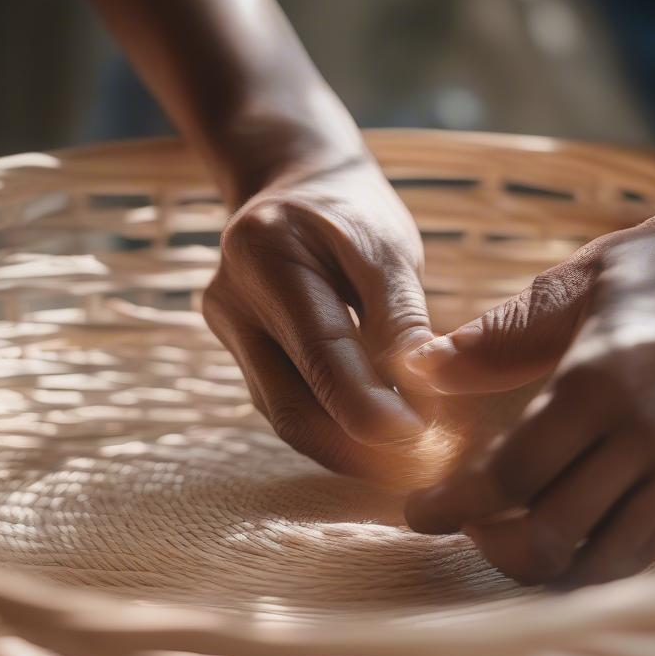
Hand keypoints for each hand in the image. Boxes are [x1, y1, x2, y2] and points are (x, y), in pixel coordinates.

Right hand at [203, 149, 435, 476]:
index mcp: (266, 257)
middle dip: (359, 449)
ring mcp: (230, 336)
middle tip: (424, 465)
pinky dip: (338, 433)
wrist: (297, 190)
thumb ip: (401, 320)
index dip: (369, 409)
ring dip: (352, 450)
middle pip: (292, 408)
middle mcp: (231, 303)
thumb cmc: (352, 212)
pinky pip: (291, 410)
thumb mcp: (388, 248)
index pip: (321, 354)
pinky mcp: (243, 360)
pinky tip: (382, 444)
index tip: (419, 437)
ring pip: (291, 420)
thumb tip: (420, 395)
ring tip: (413, 460)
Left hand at [404, 203, 654, 585]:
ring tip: (516, 533)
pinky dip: (598, 551)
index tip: (420, 512)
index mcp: (598, 382)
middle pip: (549, 536)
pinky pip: (647, 547)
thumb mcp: (578, 282)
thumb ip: (498, 336)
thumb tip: (421, 365)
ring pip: (601, 562)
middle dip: (491, 547)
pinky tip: (574, 522)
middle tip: (469, 525)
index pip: (507, 476)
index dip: (452, 506)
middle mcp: (646, 438)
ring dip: (544, 563)